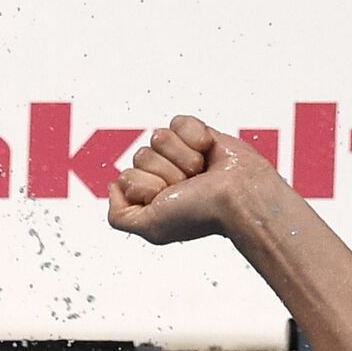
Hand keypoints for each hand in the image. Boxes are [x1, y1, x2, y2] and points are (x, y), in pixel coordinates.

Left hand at [108, 115, 281, 244]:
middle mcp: (163, 175)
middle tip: (189, 186)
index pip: (126, 177)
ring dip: (181, 156)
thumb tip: (113, 186)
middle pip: (141, 157)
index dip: (146, 187)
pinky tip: (207, 151)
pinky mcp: (196, 134)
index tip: (169, 199)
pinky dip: (194, 135)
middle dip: (166, 172)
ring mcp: (179, 154)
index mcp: (150, 197)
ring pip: (158, 137)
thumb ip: (120, 217)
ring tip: (200, 171)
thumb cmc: (200, 214)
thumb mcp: (151, 228)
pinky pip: (178, 122)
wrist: (238, 196)